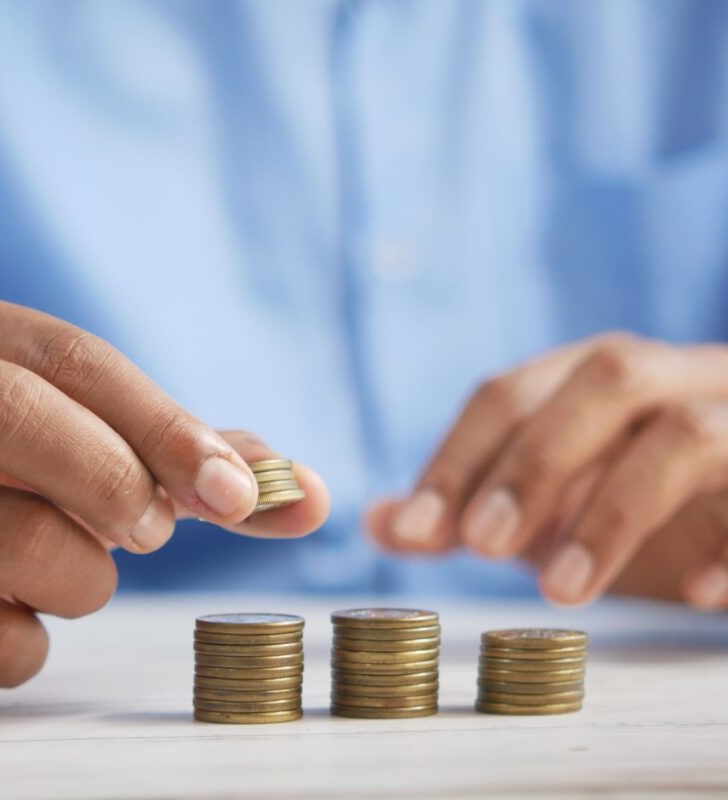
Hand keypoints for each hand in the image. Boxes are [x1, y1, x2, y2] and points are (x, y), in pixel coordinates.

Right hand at [0, 287, 329, 686]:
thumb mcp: (67, 429)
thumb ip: (177, 452)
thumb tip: (306, 491)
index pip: (70, 358)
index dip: (166, 425)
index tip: (238, 493)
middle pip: (9, 407)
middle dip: (114, 478)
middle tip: (149, 531)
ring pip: (8, 532)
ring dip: (82, 574)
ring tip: (73, 570)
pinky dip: (24, 643)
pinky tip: (13, 615)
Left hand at [367, 332, 727, 608]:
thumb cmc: (636, 503)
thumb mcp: (548, 507)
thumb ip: (469, 508)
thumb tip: (379, 522)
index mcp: (597, 376)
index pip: (511, 393)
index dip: (457, 457)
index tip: (413, 532)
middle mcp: (672, 376)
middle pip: (604, 380)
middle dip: (534, 462)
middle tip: (479, 545)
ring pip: (685, 434)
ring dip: (613, 512)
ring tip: (560, 592)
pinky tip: (697, 596)